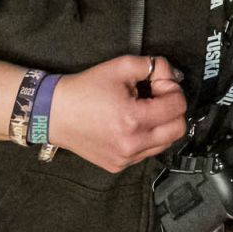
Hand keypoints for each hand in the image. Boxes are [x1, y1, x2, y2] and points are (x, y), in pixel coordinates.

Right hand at [47, 56, 187, 173]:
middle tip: (156, 95)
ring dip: (163, 124)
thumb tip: (173, 75)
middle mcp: (132, 145)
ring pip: (166, 143)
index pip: (178, 106)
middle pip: (178, 129)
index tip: (157, 82)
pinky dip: (149, 137)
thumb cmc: (85, 88)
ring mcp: (126, 159)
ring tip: (144, 109)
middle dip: (173, 108)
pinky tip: (132, 124)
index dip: (172, 88)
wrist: (53, 113)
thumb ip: (154, 66)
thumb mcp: (121, 66)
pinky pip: (147, 152)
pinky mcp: (118, 166)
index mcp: (134, 120)